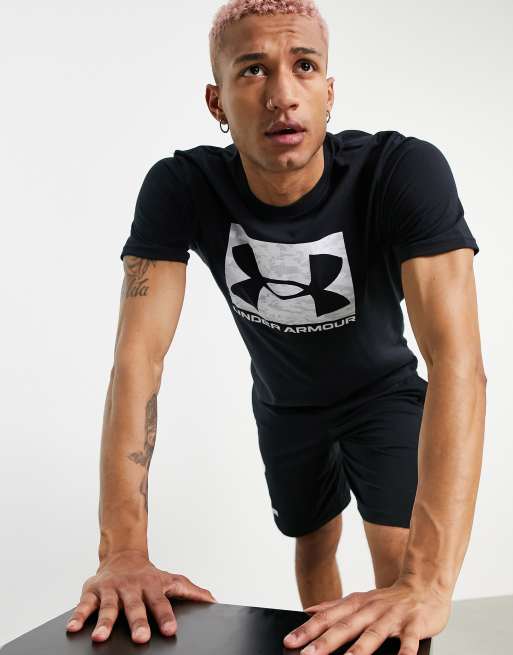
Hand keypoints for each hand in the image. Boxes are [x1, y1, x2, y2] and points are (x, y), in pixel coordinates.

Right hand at [65, 550, 216, 642]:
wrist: (123, 555)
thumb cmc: (149, 575)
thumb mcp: (171, 580)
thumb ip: (191, 591)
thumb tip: (214, 600)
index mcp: (152, 586)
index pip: (161, 603)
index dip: (166, 617)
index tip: (170, 631)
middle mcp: (132, 588)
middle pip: (135, 607)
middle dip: (138, 622)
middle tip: (141, 638)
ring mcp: (112, 589)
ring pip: (108, 607)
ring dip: (104, 622)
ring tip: (100, 637)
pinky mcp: (93, 591)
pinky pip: (84, 604)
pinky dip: (78, 616)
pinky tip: (74, 628)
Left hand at [283, 579, 451, 654]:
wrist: (424, 585)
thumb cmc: (388, 599)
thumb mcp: (359, 599)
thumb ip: (334, 606)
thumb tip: (308, 612)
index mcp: (356, 604)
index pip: (327, 618)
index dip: (308, 630)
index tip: (290, 642)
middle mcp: (371, 609)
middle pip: (345, 626)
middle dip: (325, 642)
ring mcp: (392, 617)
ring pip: (373, 634)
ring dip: (359, 649)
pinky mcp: (414, 625)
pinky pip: (409, 641)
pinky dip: (405, 652)